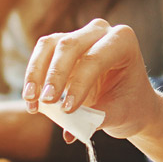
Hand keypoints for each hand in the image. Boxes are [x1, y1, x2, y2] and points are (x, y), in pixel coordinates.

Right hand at [22, 18, 159, 138]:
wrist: (130, 101)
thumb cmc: (129, 104)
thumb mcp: (120, 114)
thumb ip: (98, 118)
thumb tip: (70, 130)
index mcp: (122, 41)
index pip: (95, 59)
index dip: (79, 84)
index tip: (67, 110)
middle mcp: (100, 31)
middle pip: (69, 46)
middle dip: (54, 75)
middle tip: (46, 102)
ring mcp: (78, 36)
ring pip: (48, 45)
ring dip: (36, 74)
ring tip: (32, 101)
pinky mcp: (60, 46)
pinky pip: (41, 55)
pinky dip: (33, 78)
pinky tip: (31, 100)